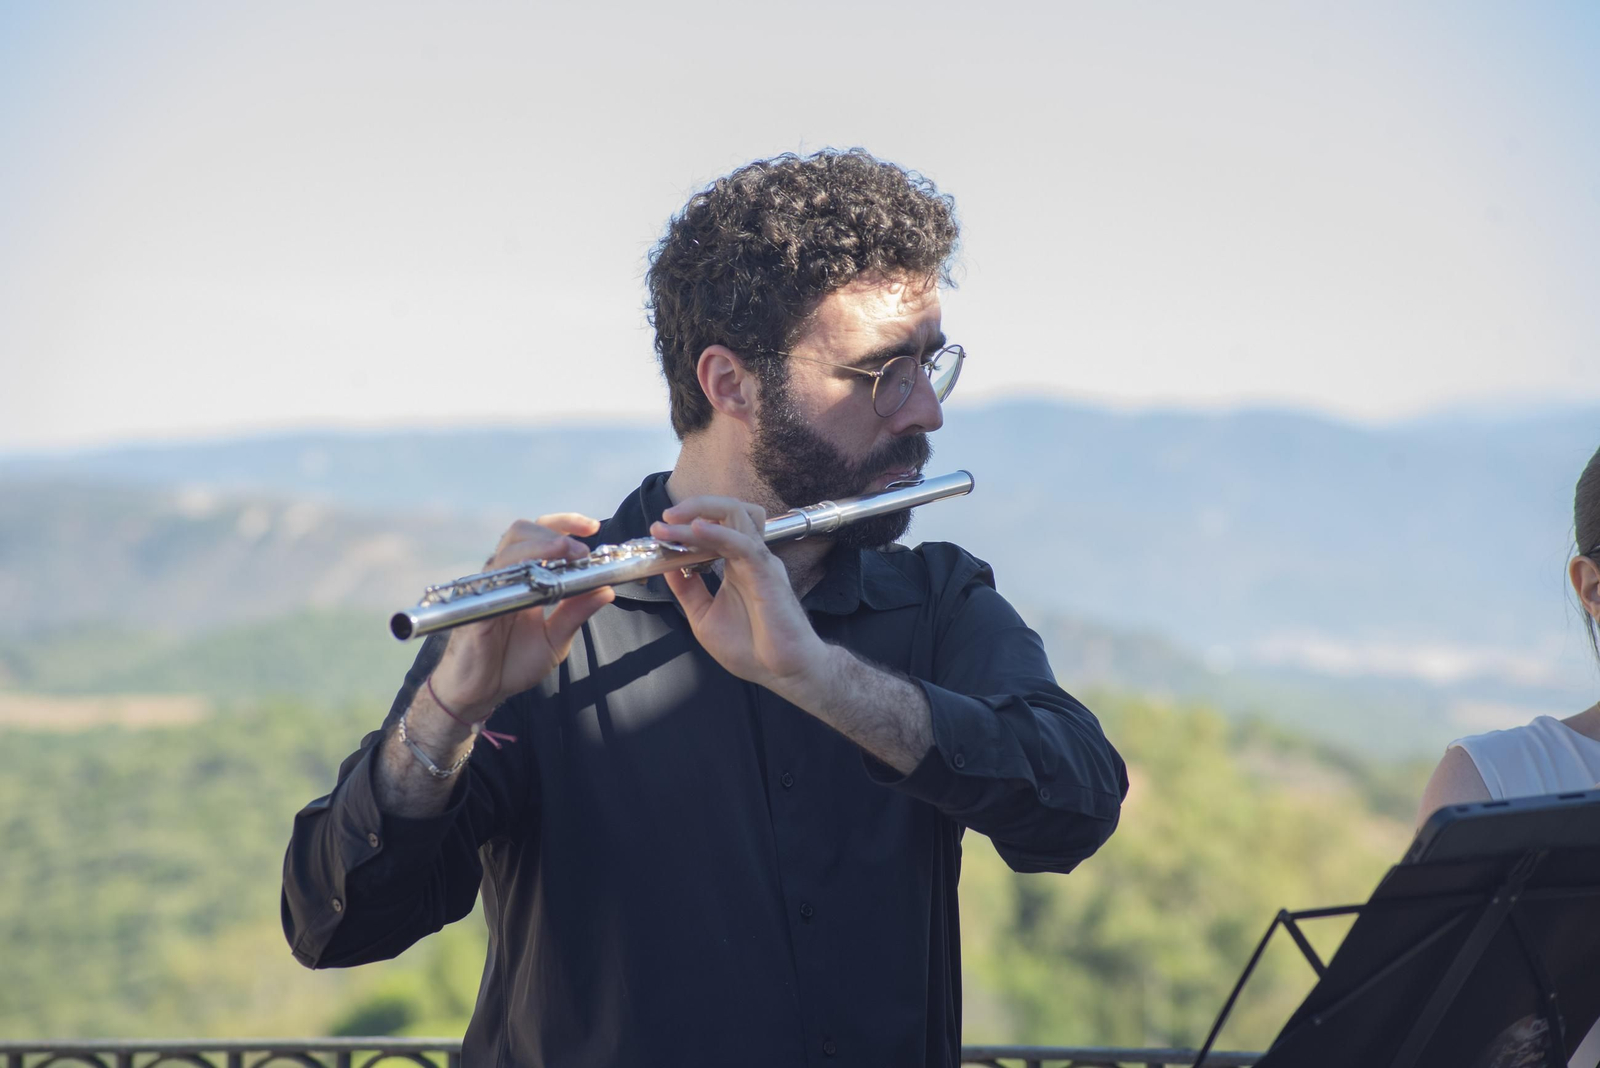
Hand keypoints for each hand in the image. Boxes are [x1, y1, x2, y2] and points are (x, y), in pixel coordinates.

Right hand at [428, 514, 614, 718]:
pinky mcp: (476, 608)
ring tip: (565, 553)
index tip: (591, 527)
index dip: (564, 524)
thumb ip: (576, 613)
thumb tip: (607, 590)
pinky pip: (492, 582)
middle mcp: (505, 577)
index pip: (541, 536)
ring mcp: (488, 589)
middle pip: (522, 532)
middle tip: (581, 550)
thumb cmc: (512, 663)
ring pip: (508, 549)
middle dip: (554, 533)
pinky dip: (516, 575)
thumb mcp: (555, 639)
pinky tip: (535, 582)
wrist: (480, 693)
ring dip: (540, 545)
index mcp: (525, 579)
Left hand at [652, 497, 828, 698]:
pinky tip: (696, 531)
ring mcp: (759, 562)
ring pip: (735, 517)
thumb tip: (666, 567)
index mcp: (736, 564)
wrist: (781, 672)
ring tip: (672, 520)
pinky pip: (743, 544)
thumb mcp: (704, 617)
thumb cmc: (752, 649)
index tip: (657, 531)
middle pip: (728, 511)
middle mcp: (749, 556)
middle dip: (694, 506)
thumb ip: (688, 590)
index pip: (715, 526)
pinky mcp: (767, 575)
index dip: (685, 524)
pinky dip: (719, 533)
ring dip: (701, 513)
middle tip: (665, 516)